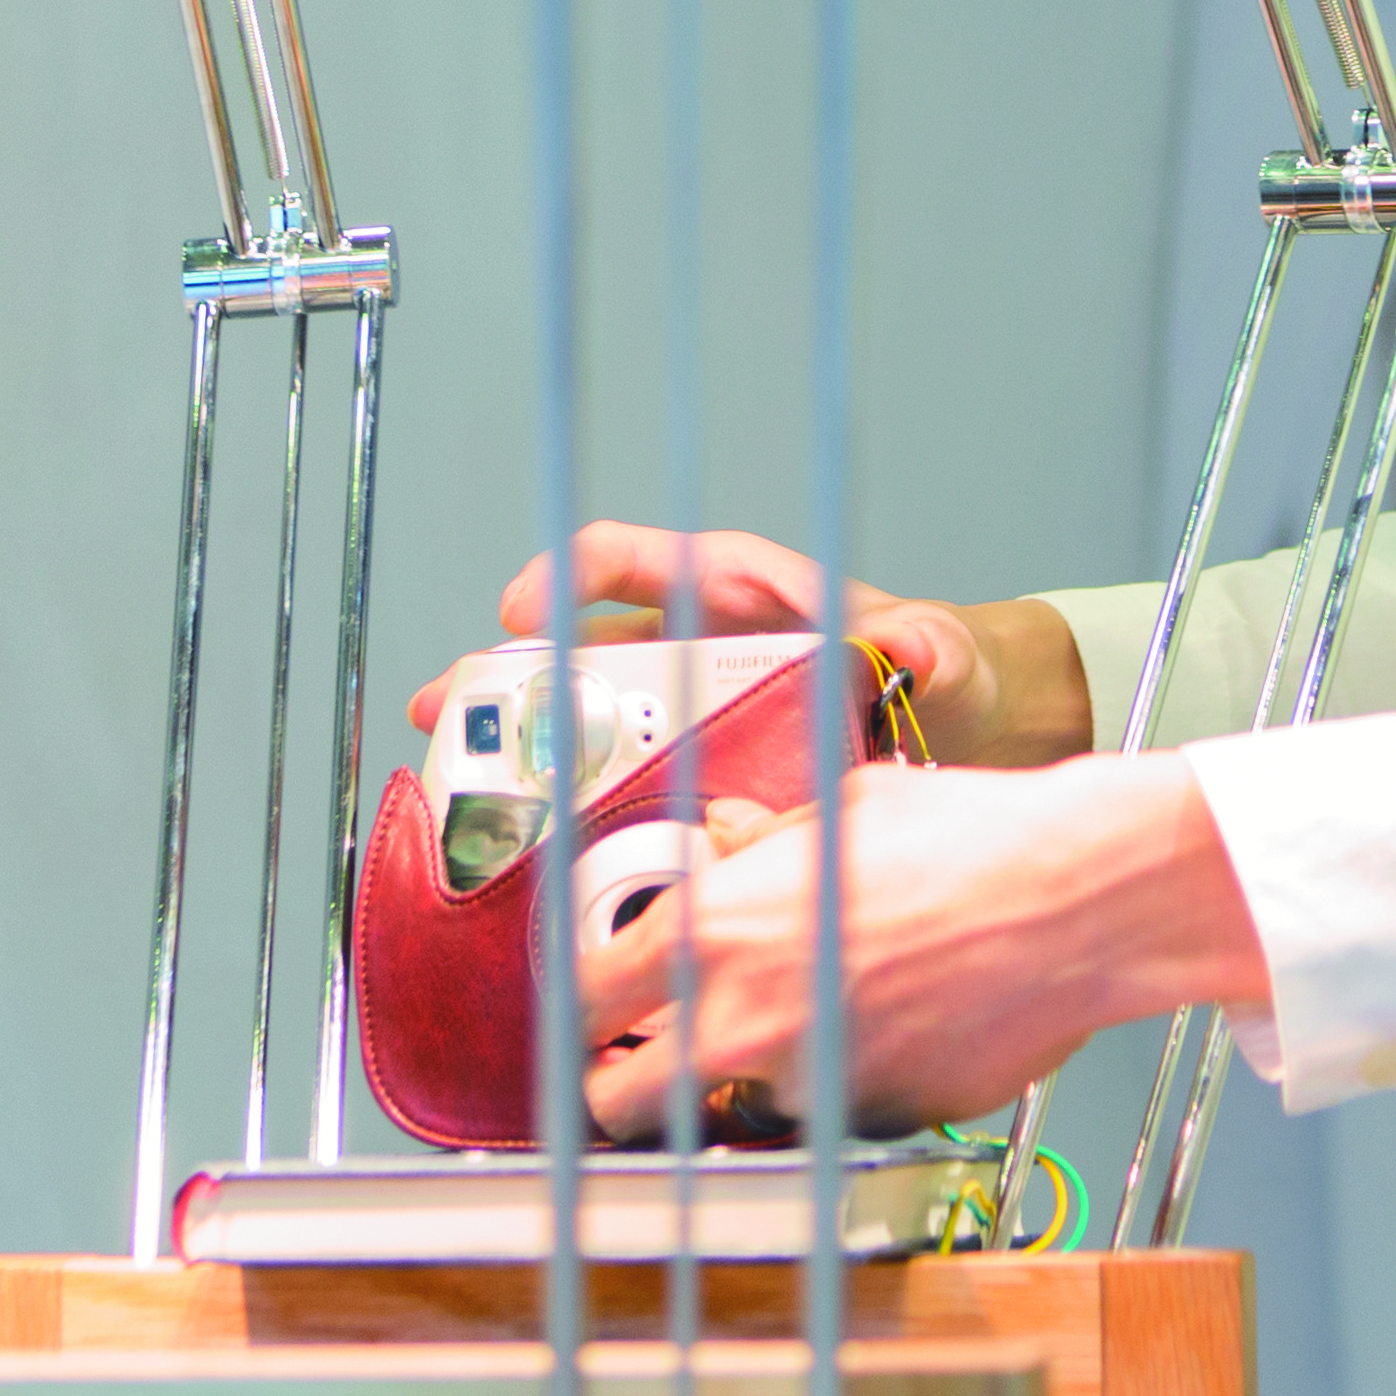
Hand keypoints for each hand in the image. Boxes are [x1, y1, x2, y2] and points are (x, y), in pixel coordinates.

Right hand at [406, 523, 1095, 769]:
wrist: (949, 723)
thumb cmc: (928, 664)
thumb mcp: (931, 651)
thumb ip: (924, 648)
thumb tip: (909, 647)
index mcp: (730, 589)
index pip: (631, 559)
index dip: (568, 576)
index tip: (523, 611)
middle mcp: (691, 640)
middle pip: (575, 642)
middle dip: (504, 672)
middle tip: (446, 707)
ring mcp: (682, 706)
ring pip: (576, 712)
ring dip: (511, 739)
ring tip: (449, 773)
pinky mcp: (689, 765)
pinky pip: (614, 774)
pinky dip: (565, 798)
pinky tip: (524, 837)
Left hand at [569, 758, 1267, 1143]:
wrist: (1078, 899)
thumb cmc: (972, 839)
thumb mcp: (844, 813)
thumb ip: (762, 845)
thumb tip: (726, 838)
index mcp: (714, 930)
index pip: (585, 1000)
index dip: (587, 1012)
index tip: (599, 1015)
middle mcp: (742, 1020)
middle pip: (620, 1103)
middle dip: (625, 1089)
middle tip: (652, 1066)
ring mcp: (809, 1086)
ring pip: (738, 1113)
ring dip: (753, 1085)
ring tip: (816, 1024)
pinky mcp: (876, 1124)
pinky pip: (830, 1121)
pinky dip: (842, 1093)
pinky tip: (890, 1033)